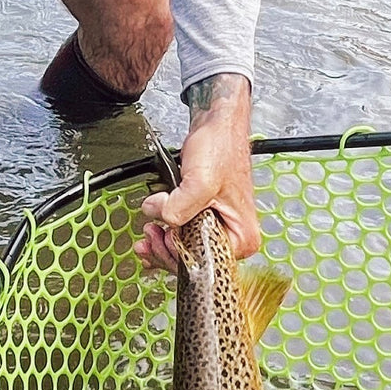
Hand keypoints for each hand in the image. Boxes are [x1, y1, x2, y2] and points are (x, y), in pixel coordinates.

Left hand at [135, 73, 258, 273]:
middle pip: (193, 260)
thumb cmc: (222, 149)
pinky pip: (183, 234)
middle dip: (166, 250)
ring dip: (162, 242)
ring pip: (185, 248)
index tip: (162, 238)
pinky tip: (153, 230)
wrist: (218, 125)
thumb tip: (155, 214)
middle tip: (149, 234)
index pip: (205, 264)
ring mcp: (218, 226)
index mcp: (241, 237)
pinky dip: (165, 234)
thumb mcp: (200, 181)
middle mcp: (233, 236)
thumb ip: (178, 206)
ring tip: (148, 230)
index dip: (178, 255)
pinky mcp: (205, 216)